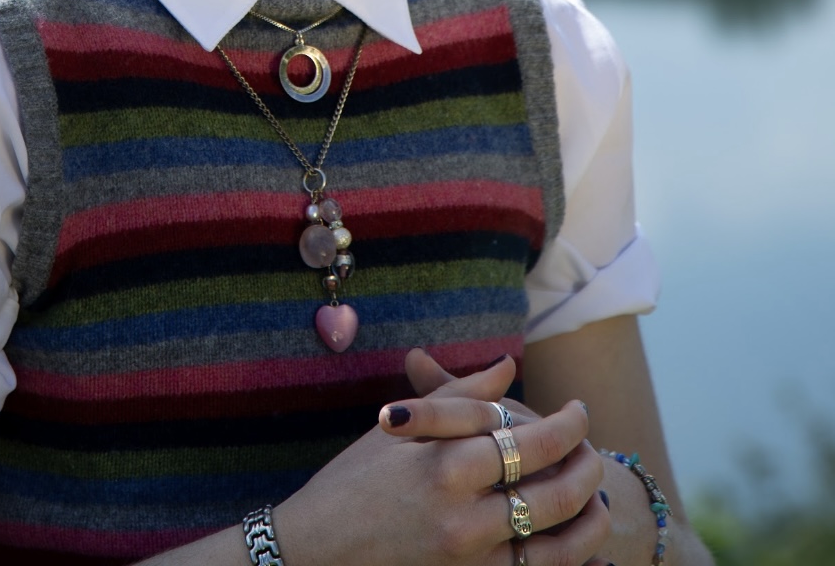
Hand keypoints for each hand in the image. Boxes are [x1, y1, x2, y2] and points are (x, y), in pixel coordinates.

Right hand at [274, 353, 609, 565]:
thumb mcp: (400, 431)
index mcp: (447, 466)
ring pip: (559, 546)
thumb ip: (461, 397)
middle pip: (555, 493)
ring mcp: (471, 563)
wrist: (315, 553)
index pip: (532, 440)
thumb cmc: (351, 482)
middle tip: (595, 450)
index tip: (579, 410)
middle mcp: (465, 519)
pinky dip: (570, 562)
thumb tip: (508, 365)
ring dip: (589, 519)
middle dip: (588, 468)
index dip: (568, 424)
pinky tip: (583, 544)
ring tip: (596, 496)